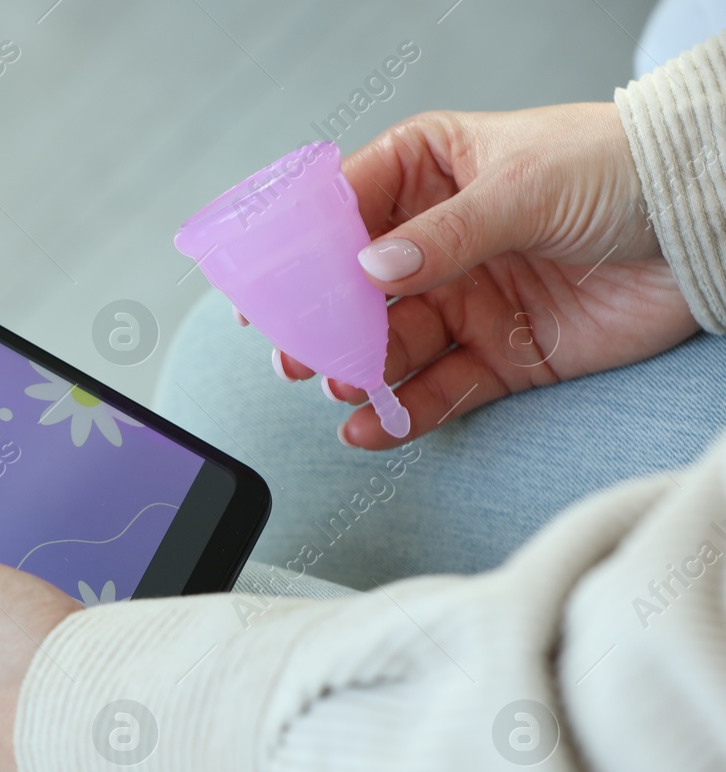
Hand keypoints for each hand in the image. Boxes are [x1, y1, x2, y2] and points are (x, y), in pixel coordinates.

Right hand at [260, 103, 699, 448]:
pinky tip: (371, 426)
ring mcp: (464, 300)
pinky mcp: (498, 356)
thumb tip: (371, 270)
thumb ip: (444, 235)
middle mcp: (436, 241)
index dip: (299, 247)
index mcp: (430, 173)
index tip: (263, 286)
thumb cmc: (622, 171)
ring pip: (389, 345)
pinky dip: (403, 413)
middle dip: (321, 323)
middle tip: (294, 351)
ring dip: (358, 370)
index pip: (345, 207)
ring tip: (339, 386)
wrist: (708, 225)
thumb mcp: (524, 187)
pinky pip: (437, 390)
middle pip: (355, 290)